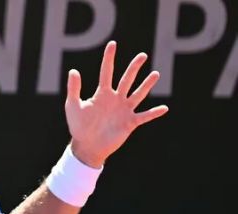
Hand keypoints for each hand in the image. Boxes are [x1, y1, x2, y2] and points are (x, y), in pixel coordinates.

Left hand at [65, 41, 168, 167]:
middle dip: (134, 67)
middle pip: (127, 79)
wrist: (86, 146)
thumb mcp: (73, 106)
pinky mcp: (130, 122)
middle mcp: (115, 99)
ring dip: (146, 85)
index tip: (112, 44)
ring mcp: (124, 110)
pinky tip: (164, 108)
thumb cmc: (78, 127)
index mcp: (102, 94)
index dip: (109, 58)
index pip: (107, 72)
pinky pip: (144, 116)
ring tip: (156, 74)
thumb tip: (73, 71)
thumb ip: (74, 89)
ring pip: (138, 94)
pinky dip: (154, 113)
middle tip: (142, 55)